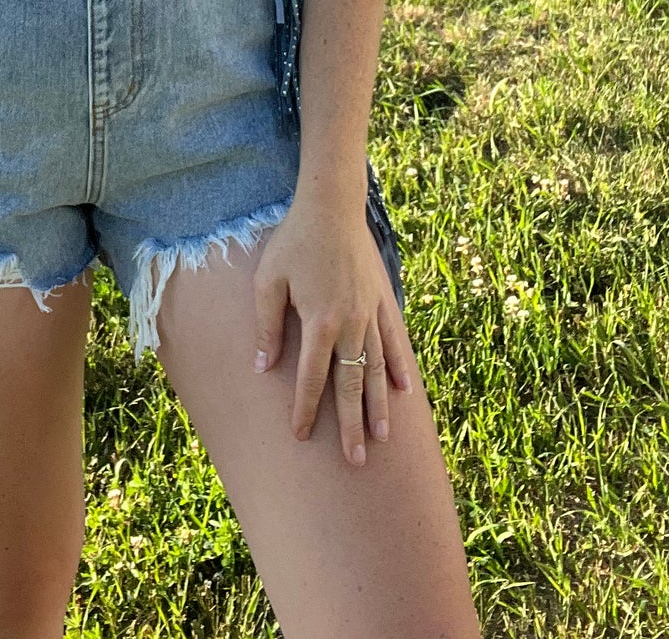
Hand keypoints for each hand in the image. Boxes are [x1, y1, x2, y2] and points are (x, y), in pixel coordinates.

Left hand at [252, 193, 416, 462]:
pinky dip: (399, 368)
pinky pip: (393, 342)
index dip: (304, 409)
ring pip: (377, 370)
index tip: (299, 436)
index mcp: (318, 322)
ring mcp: (370, 314)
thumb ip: (266, 326)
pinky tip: (405, 392)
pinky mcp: (382, 301)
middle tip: (356, 461)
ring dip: (379, 406)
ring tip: (382, 438)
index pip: (310, 377)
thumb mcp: (268, 280)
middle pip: (351, 385)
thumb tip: (262, 368)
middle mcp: (349, 324)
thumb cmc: (293, 241)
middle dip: (351, 425)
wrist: (332, 206)